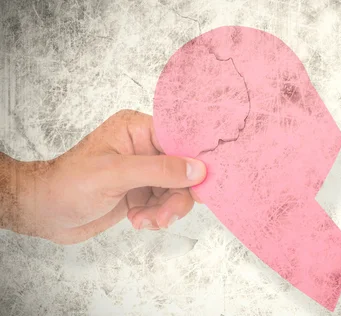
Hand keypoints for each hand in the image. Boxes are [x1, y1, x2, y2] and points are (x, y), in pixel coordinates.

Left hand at [3, 110, 205, 243]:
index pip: (180, 139)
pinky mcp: (141, 192)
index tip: (206, 180)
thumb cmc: (69, 184)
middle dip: (176, 196)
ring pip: (176, 191)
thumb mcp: (116, 175)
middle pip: (183, 170)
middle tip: (166, 216)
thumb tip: (198, 169)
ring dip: (165, 211)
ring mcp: (144, 172)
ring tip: (146, 221)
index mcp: (138, 130)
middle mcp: (145, 148)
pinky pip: (165, 204)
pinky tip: (138, 221)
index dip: (195, 159)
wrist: (44, 212)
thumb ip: (159, 171)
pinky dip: (156, 217)